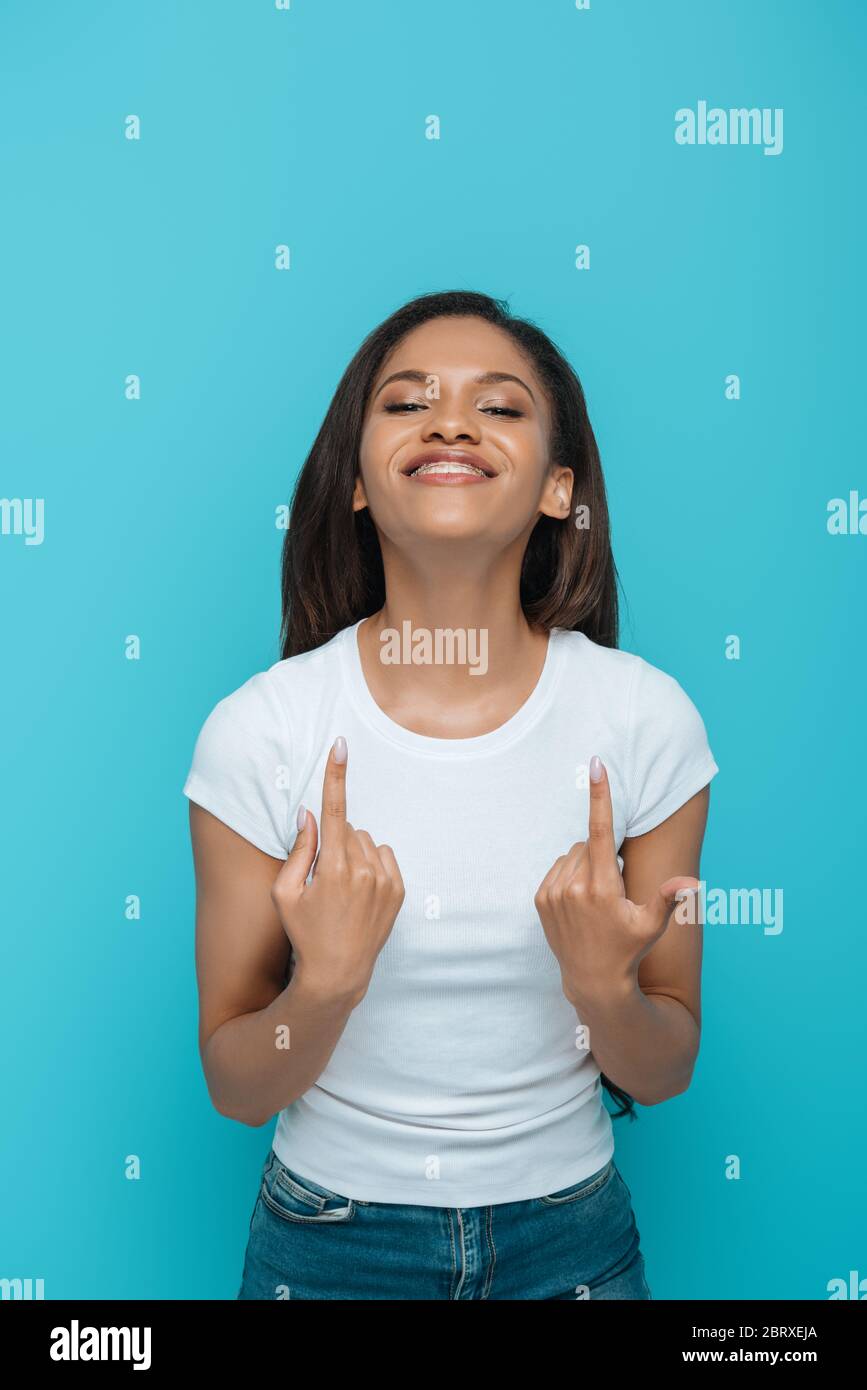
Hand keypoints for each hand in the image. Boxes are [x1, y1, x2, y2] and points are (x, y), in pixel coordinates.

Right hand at [270, 736, 404, 1004]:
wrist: (337, 973)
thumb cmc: (303, 933)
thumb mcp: (285, 893)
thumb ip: (298, 850)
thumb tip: (309, 814)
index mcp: (332, 867)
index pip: (334, 809)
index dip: (335, 774)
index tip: (341, 744)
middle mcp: (363, 870)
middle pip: (348, 829)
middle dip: (333, 841)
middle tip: (323, 877)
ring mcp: (385, 880)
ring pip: (367, 842)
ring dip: (353, 853)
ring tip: (342, 889)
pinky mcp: (399, 890)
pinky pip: (384, 857)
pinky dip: (372, 865)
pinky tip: (359, 892)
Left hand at [534, 755, 698, 1006]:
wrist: (593, 980)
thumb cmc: (628, 949)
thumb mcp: (652, 925)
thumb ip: (668, 898)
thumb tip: (691, 884)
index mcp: (602, 885)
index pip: (601, 829)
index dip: (600, 795)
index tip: (596, 765)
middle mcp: (573, 885)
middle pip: (590, 844)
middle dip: (603, 855)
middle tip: (614, 889)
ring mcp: (553, 892)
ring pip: (573, 855)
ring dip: (586, 865)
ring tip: (596, 899)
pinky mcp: (541, 899)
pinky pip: (558, 868)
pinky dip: (570, 875)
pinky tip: (579, 900)